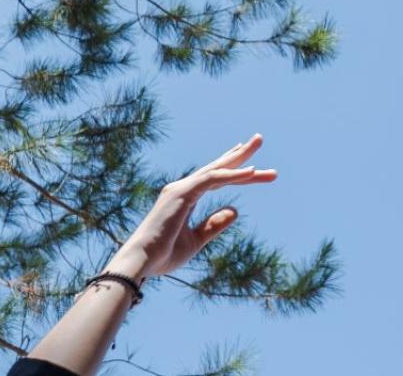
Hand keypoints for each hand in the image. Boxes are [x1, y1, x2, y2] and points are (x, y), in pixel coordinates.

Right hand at [105, 133, 278, 280]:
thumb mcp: (196, 240)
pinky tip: (251, 172)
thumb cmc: (163, 255)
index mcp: (184, 198)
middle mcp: (182, 188)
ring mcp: (181, 189)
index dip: (233, 169)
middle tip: (259, 139)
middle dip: (240, 155)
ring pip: (216, 169)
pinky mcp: (182, 194)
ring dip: (240, 157)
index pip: (215, 179)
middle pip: (217, 168)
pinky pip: (212, 179)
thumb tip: (235, 210)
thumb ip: (213, 225)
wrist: (142, 263)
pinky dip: (232, 175)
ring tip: (259, 142)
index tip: (252, 163)